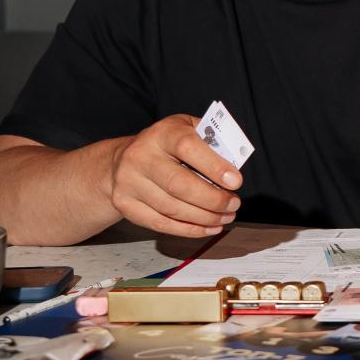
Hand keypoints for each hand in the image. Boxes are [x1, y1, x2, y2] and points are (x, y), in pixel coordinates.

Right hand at [106, 114, 242, 238]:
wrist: (123, 158)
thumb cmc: (166, 145)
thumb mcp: (189, 129)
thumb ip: (212, 142)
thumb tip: (235, 165)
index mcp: (162, 134)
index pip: (187, 147)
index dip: (214, 166)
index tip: (236, 182)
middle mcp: (140, 156)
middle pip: (178, 184)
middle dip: (212, 199)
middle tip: (233, 204)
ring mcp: (128, 182)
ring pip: (171, 208)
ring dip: (204, 218)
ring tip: (226, 217)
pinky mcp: (125, 204)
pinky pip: (160, 223)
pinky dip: (189, 230)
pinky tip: (209, 228)